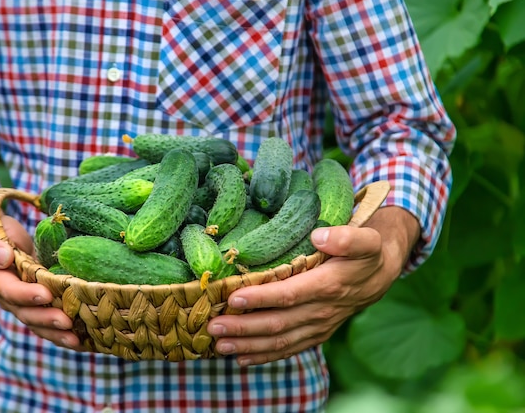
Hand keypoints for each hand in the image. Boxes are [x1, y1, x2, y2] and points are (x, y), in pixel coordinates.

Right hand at [0, 214, 83, 349]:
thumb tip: (3, 257)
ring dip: (56, 333)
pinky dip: (64, 334)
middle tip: (66, 322)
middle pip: (27, 314)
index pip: (10, 291)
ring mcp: (25, 304)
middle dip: (46, 320)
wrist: (0, 240)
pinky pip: (49, 323)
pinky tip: (85, 342)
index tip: (45, 294)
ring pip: (39, 324)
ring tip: (76, 339)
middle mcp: (9, 298)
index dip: (26, 295)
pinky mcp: (39, 306)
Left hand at [207, 206, 419, 365]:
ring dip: (248, 345)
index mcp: (330, 285)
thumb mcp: (366, 238)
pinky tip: (241, 358)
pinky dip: (264, 356)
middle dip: (244, 328)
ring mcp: (318, 326)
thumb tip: (319, 235)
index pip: (290, 295)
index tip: (234, 298)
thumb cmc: (366, 253)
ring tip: (219, 345)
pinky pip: (289, 349)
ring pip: (280, 341)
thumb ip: (347, 238)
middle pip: (278, 323)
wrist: (380, 275)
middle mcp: (322, 311)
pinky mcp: (316, 334)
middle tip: (214, 327)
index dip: (262, 298)